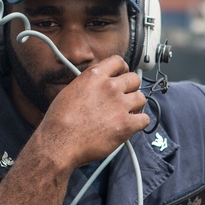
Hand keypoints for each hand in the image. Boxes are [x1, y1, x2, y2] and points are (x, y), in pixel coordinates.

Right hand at [36, 56, 149, 170]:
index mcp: (94, 76)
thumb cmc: (59, 121)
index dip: (122, 70)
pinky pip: (145, 119)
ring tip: (127, 113)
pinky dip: (139, 123)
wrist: (60, 142)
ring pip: (141, 98)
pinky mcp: (126, 124)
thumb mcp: (70, 90)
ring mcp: (120, 105)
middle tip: (125, 98)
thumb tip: (98, 86)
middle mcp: (110, 87)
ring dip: (136, 106)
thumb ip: (89, 84)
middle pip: (134, 79)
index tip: (121, 77)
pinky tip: (131, 126)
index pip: (118, 61)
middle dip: (131, 88)